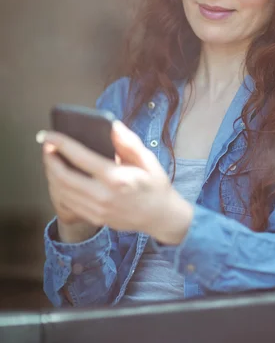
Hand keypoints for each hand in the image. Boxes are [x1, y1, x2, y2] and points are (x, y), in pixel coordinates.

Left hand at [39, 121, 193, 243]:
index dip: (60, 143)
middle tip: (46, 146)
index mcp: (116, 178)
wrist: (160, 216)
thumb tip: (111, 125)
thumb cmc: (154, 185)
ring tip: (51, 159)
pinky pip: (68, 203)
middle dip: (49, 159)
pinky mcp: (95, 217)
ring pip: (61, 191)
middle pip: (63, 176)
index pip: (80, 157)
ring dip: (51, 173)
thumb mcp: (147, 159)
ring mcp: (97, 210)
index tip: (48, 134)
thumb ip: (128, 141)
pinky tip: (60, 177)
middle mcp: (103, 196)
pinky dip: (58, 188)